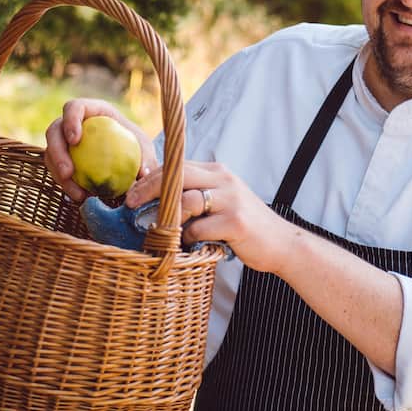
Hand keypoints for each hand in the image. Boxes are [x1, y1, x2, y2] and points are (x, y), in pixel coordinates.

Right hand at [44, 98, 157, 200]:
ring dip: (58, 174)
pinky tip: (80, 197)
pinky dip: (65, 184)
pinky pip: (56, 170)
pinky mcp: (63, 158)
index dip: (70, 120)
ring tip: (77, 193)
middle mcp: (74, 123)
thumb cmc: (137, 145)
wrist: (129, 156)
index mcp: (93, 111)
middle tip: (69, 172)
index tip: (75, 140)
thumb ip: (145, 158)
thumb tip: (143, 174)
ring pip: (51, 153)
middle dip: (57, 151)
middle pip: (54, 131)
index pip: (75, 107)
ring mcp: (65, 141)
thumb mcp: (144, 149)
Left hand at [125, 162, 295, 272]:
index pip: (178, 165)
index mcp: (218, 172)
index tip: (132, 192)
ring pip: (187, 201)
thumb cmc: (243, 225)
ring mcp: (231, 201)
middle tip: (131, 202)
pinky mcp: (235, 223)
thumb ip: (195, 194)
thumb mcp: (221, 201)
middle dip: (149, 188)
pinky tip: (189, 245)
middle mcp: (224, 181)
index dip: (151, 177)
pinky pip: (199, 228)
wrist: (280, 242)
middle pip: (178, 174)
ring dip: (169, 218)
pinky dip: (188, 238)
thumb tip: (155, 197)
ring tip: (161, 231)